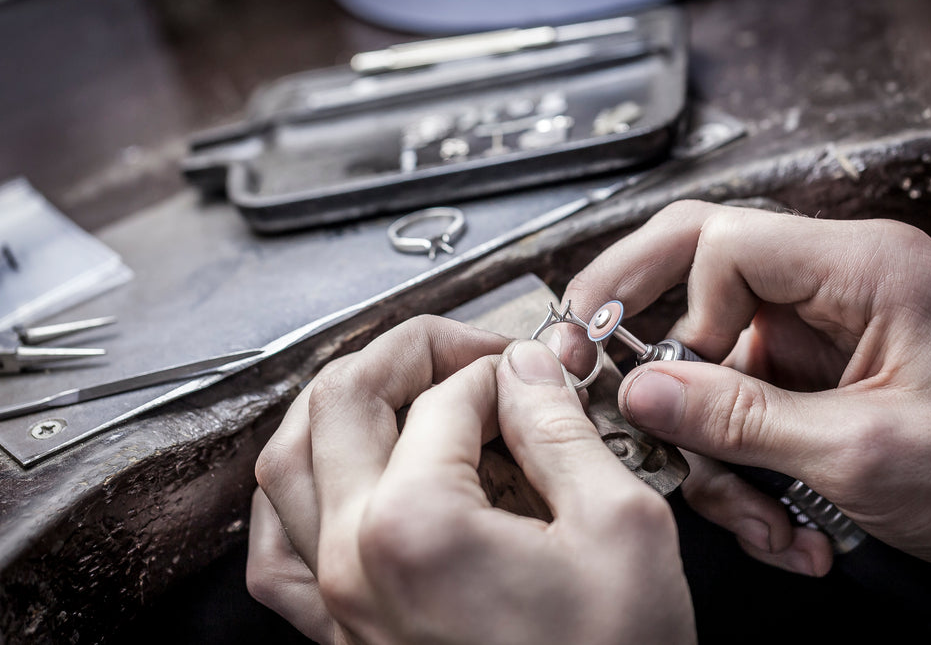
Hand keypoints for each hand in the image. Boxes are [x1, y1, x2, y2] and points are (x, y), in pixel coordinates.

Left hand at [247, 316, 695, 643]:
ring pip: (286, 464)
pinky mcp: (339, 637)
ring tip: (393, 389)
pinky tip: (325, 478)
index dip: (502, 368)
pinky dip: (289, 497)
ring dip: (336, 406)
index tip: (536, 374)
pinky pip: (275, 552)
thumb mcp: (619, 529)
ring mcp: (335, 603)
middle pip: (344, 403)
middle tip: (464, 351)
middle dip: (408, 355)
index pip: (446, 398)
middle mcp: (354, 560)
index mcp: (417, 526)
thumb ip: (561, 429)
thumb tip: (526, 370)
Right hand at [561, 199, 930, 593]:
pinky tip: (775, 519)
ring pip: (706, 354)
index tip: (683, 380)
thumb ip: (740, 419)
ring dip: (709, 442)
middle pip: (697, 257)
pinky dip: (734, 466)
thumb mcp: (859, 452)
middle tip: (589, 348)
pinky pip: (731, 402)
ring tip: (752, 513)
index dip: (689, 311)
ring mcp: (814, 332)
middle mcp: (833, 284)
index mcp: (865, 267)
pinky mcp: (804, 376)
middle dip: (638, 310)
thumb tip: (644, 390)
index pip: (726, 241)